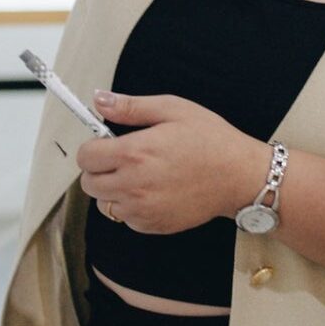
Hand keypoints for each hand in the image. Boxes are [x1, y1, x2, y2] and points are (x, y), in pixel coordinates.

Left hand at [75, 91, 269, 235]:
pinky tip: (154, 191)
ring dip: (114, 189)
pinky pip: (125, 218)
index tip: (108, 144)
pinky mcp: (152, 225)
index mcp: (134, 152)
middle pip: (89, 183)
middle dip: (100, 169)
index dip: (94, 147)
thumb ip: (131, 107)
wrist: (239, 176)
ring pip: (104, 202)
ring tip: (141, 176)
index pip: (86, 156)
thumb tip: (100, 100)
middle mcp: (133, 184)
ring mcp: (142, 209)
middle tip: (125, 159)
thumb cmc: (211, 140)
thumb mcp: (173, 110)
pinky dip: (132, 206)